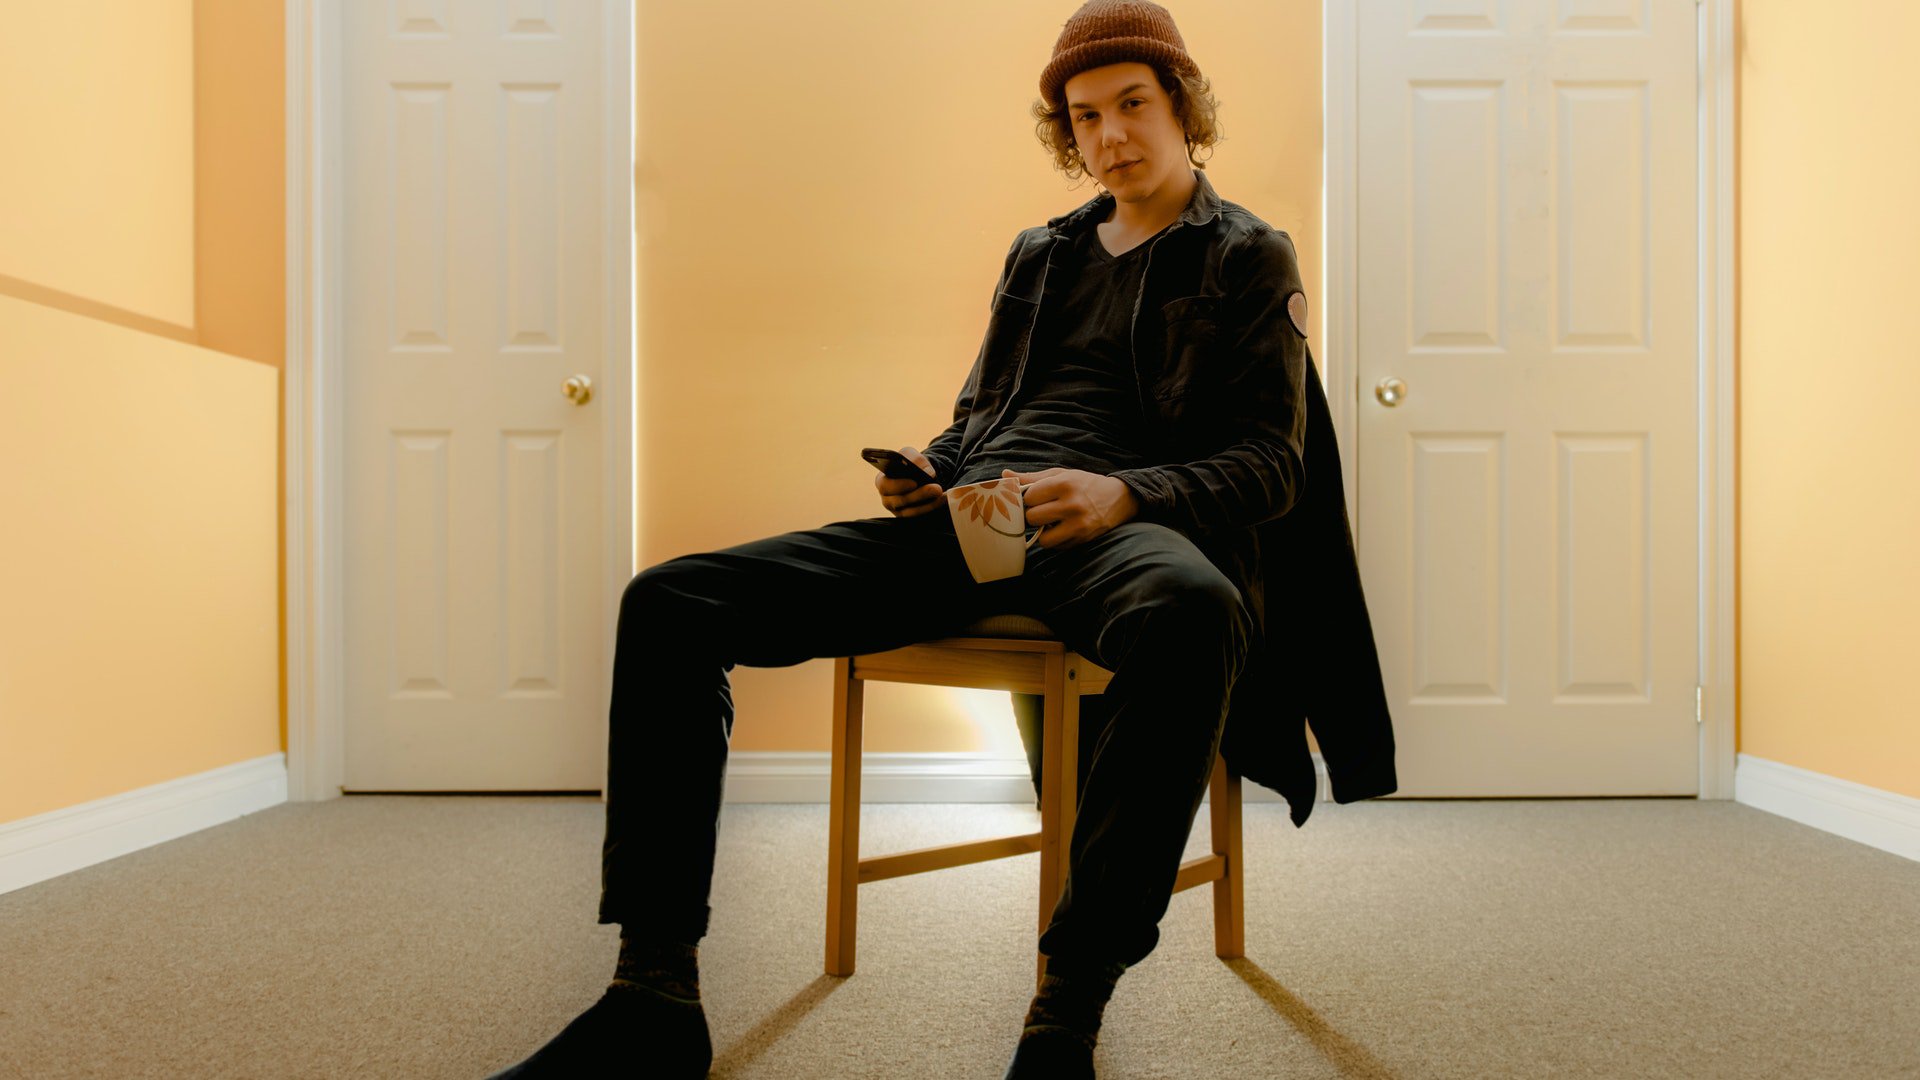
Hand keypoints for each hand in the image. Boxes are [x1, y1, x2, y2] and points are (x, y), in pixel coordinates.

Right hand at [875, 445, 944, 517]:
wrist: (917, 475)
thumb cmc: (909, 464)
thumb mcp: (910, 455)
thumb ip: (917, 460)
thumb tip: (928, 473)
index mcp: (882, 481)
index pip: (885, 486)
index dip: (898, 485)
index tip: (914, 483)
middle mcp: (887, 498)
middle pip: (899, 501)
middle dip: (919, 495)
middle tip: (936, 488)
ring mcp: (897, 510)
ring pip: (911, 512)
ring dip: (929, 504)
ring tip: (943, 494)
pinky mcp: (909, 517)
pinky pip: (919, 516)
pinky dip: (933, 508)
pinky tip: (944, 499)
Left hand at [1001, 467, 1139, 548]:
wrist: (1119, 498)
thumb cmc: (1085, 484)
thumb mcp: (1061, 475)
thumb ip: (1031, 478)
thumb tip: (1004, 476)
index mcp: (1064, 484)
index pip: (1029, 497)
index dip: (1029, 499)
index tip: (1037, 498)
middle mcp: (1071, 505)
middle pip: (1032, 518)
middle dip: (1035, 515)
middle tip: (1044, 510)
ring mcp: (1078, 525)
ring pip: (1043, 539)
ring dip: (1044, 532)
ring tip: (1053, 522)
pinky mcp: (1083, 539)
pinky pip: (1057, 546)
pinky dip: (1057, 540)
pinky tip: (1065, 528)